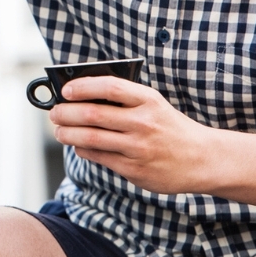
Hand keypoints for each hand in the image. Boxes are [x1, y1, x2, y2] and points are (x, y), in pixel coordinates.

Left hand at [50, 77, 219, 194]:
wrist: (202, 159)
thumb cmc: (169, 127)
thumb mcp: (153, 104)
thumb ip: (123, 99)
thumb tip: (80, 96)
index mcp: (148, 100)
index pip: (109, 87)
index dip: (82, 87)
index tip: (65, 90)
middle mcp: (143, 122)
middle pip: (93, 114)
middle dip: (66, 113)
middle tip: (54, 113)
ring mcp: (139, 148)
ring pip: (91, 138)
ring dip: (68, 133)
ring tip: (59, 130)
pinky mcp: (135, 169)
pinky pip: (99, 157)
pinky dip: (83, 149)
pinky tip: (78, 144)